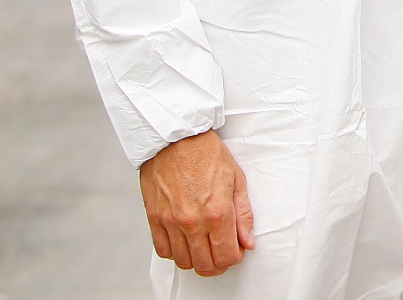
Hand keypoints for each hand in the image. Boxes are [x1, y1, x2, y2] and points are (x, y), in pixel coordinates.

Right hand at [139, 129, 254, 276]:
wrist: (176, 136)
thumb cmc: (206, 152)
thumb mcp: (236, 179)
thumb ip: (243, 215)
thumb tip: (247, 242)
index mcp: (217, 212)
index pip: (227, 257)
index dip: (234, 258)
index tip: (236, 249)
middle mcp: (193, 221)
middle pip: (206, 266)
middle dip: (218, 264)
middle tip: (221, 251)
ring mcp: (171, 222)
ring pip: (184, 262)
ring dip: (196, 259)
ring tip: (203, 245)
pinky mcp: (154, 218)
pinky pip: (163, 250)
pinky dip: (175, 252)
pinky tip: (184, 240)